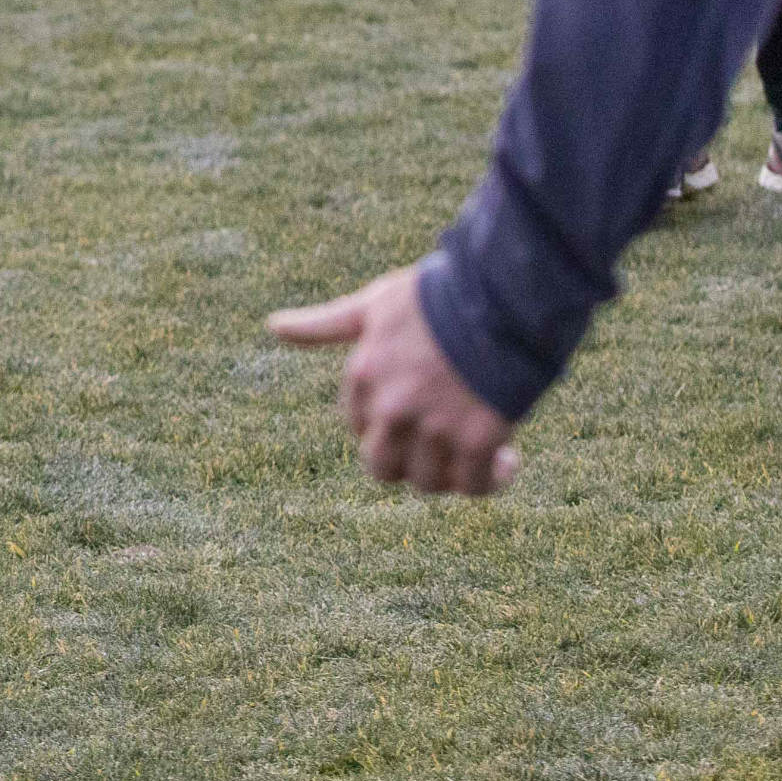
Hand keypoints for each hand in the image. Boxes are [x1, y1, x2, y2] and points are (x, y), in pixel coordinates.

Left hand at [266, 262, 522, 495]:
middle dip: (409, 464)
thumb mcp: (375, 304)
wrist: (504, 294)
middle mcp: (391, 406)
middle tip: (442, 448)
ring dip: (452, 475)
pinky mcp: (478, 439)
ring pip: (428, 483)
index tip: (418, 417)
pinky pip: (474, 485)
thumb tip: (273, 325)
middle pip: (383, 467)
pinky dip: (491, 480)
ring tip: (478, 453)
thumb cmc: (439, 296)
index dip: (388, 427)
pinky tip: (508, 459)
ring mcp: (433, 425)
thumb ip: (326, 325)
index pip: (359, 427)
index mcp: (363, 374)